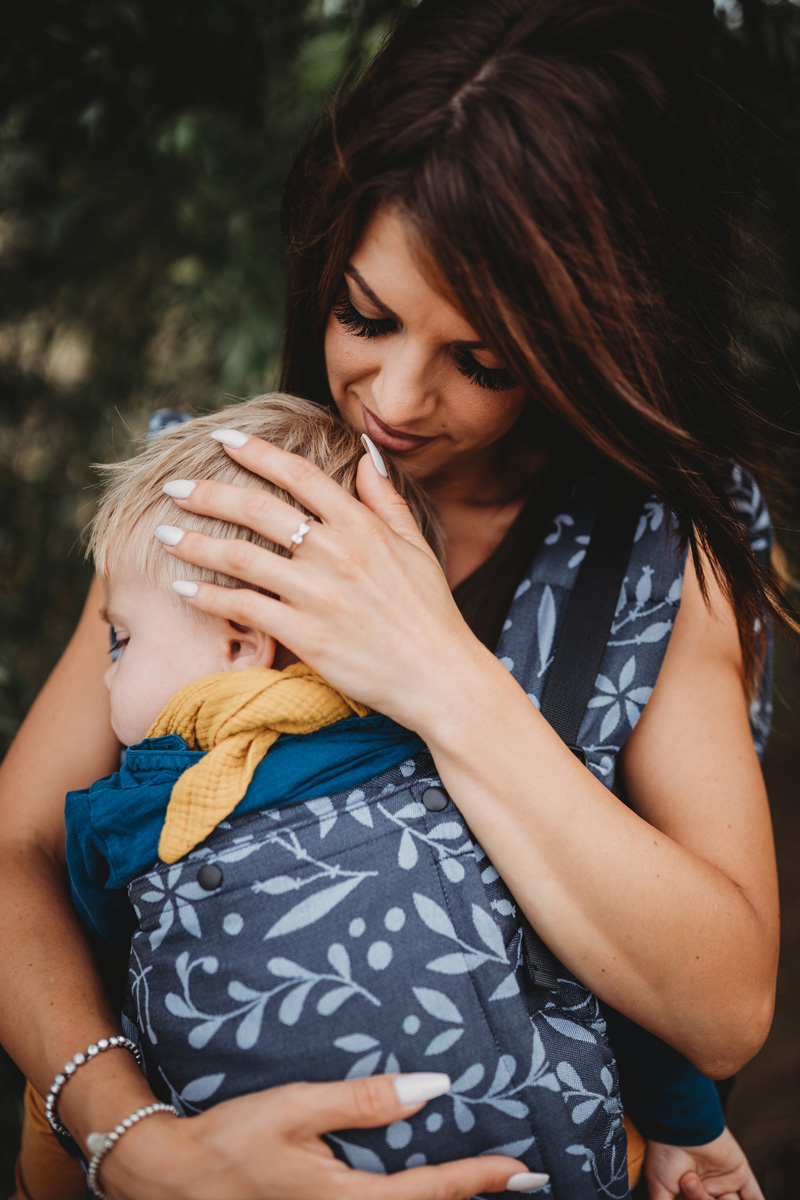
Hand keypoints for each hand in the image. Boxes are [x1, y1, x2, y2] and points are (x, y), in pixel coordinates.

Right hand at [100, 1073, 543, 1199]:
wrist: (170, 1182)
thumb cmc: (231, 1140)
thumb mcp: (296, 1108)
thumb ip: (363, 1100)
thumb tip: (431, 1089)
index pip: (429, 1193)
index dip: (479, 1181)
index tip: (522, 1171)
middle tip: (525, 1184)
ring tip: (487, 1187)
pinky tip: (422, 1190)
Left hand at [159, 433, 483, 731]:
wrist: (438, 675)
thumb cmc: (430, 612)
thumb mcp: (416, 546)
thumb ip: (385, 498)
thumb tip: (366, 454)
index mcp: (361, 526)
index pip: (298, 474)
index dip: (256, 452)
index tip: (224, 439)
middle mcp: (335, 552)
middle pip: (257, 508)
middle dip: (207, 492)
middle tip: (173, 486)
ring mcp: (317, 593)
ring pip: (241, 556)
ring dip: (194, 542)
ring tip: (162, 534)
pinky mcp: (304, 634)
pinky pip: (244, 608)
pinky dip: (208, 597)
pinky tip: (183, 590)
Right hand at [644, 1126, 763, 1199]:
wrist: (680, 1126)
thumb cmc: (664, 1154)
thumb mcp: (658, 1188)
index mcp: (686, 1193)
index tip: (681, 1193)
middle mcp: (706, 1188)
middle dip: (699, 1198)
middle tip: (688, 1179)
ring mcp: (723, 1181)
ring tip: (694, 1179)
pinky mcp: (739, 1173)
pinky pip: (753, 1195)